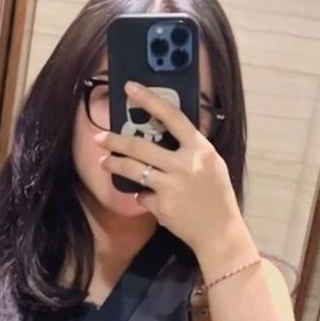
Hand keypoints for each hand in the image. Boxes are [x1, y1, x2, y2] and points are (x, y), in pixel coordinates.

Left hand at [94, 80, 245, 256]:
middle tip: (100, 138)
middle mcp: (184, 164)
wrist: (220, 232)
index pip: (172, 116)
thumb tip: (163, 138)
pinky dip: (144, 197)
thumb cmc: (216, 197)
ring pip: (133, 170)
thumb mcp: (211, 165)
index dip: (149, 99)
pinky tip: (152, 201)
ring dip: (115, 165)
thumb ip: (190, 150)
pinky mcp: (162, 206)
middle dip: (115, 141)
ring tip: (105, 163)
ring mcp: (172, 186)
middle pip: (141, 146)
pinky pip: (143, 196)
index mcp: (200, 149)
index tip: (130, 88)